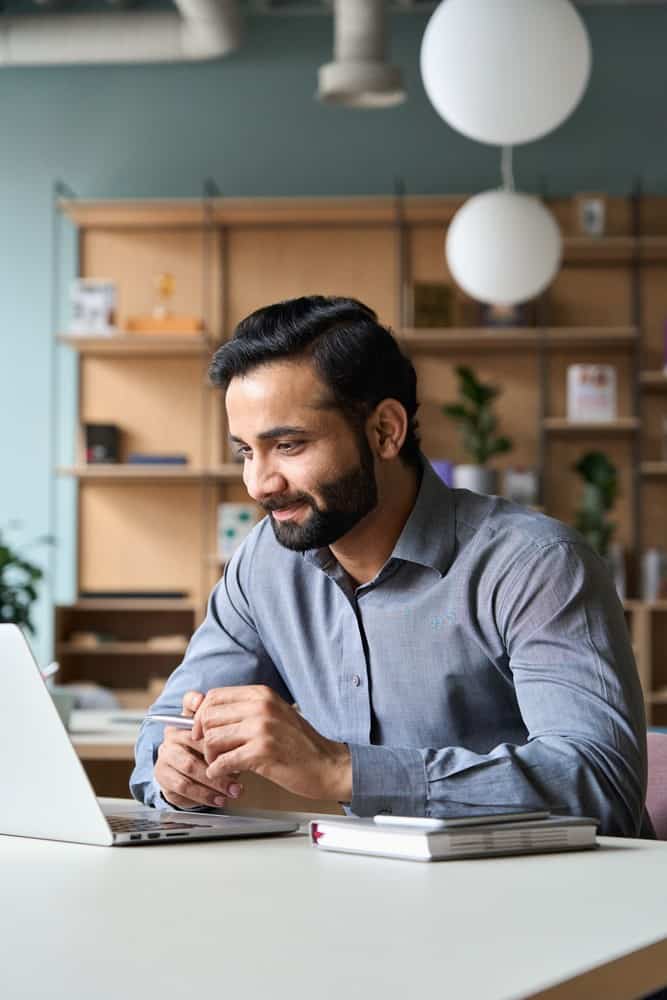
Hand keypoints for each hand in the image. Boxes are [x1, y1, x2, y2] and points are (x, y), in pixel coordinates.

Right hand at [153, 691, 242, 809]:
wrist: (187, 775)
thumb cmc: (206, 752)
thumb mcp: (218, 739)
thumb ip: (226, 728)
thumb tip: (237, 725)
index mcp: (184, 720)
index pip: (189, 706)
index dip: (202, 710)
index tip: (224, 729)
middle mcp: (171, 737)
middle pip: (194, 741)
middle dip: (218, 758)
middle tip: (240, 770)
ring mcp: (165, 758)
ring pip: (189, 768)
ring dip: (214, 782)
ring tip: (234, 790)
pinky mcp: (164, 779)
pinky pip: (183, 789)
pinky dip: (204, 796)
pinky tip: (220, 799)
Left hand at [190, 685, 351, 802]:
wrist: (328, 765)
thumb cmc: (300, 744)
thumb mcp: (274, 715)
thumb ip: (245, 711)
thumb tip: (207, 713)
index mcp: (262, 694)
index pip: (214, 696)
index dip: (201, 715)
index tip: (200, 731)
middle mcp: (260, 706)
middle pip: (208, 717)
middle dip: (202, 737)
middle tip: (210, 752)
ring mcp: (261, 728)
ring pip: (212, 739)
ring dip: (211, 756)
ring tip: (221, 764)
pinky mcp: (262, 752)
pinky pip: (223, 761)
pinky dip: (218, 770)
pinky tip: (225, 774)